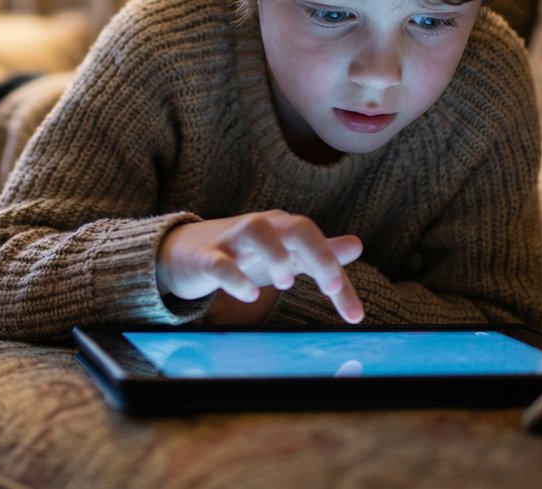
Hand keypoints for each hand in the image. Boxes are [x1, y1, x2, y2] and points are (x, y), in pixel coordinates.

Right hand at [157, 210, 364, 323]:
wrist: (184, 252)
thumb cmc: (243, 253)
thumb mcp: (284, 254)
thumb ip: (318, 253)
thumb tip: (357, 245)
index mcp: (284, 228)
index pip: (320, 244)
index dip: (340, 277)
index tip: (356, 316)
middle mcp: (262, 227)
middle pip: (298, 226)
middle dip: (319, 254)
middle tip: (329, 287)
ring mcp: (232, 240)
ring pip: (257, 231)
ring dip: (277, 256)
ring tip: (285, 284)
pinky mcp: (206, 257)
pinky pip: (221, 262)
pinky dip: (236, 277)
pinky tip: (250, 295)